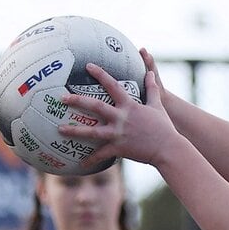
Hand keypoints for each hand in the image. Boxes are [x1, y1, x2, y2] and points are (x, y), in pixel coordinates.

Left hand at [59, 54, 178, 167]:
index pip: (112, 85)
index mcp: (129, 105)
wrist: (168, 149)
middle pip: (95, 106)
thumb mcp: (157, 106)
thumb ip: (151, 89)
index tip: (88, 66)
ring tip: (60, 129)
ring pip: (92, 132)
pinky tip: (81, 163)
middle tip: (62, 98)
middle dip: (77, 100)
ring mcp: (119, 134)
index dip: (100, 74)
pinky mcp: (119, 149)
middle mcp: (121, 118)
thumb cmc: (164, 128)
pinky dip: (91, 159)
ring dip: (75, 131)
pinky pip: (101, 154)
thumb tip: (150, 73)